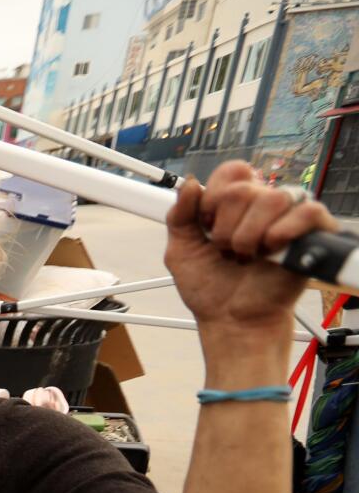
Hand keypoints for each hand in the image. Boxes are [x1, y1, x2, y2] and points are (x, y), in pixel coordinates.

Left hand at [163, 161, 339, 334]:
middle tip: (228, 251)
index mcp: (235, 204)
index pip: (231, 172)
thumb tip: (189, 184)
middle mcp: (263, 205)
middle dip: (225, 228)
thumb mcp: (181, 251)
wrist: (231, 320)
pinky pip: (307, 212)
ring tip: (247, 257)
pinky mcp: (313, 233)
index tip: (206, 226)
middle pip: (244, 189)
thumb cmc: (211, 289)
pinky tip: (271, 251)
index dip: (212, 199)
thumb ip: (179, 216)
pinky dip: (282, 233)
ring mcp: (289, 217)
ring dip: (249, 236)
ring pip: (272, 199)